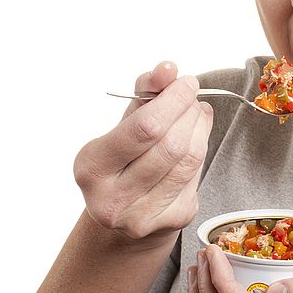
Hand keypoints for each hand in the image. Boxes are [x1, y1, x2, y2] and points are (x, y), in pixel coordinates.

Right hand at [74, 61, 212, 241]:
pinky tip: (193, 144)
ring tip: (197, 114)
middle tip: (193, 98)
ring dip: (201, 129)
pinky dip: (201, 153)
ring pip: (190, 161)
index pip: (144, 129)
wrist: (124, 211)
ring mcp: (142, 217)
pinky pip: (197, 177)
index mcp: (91, 168)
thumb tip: (167, 69)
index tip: (188, 82)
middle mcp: (111, 200)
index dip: (173, 101)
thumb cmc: (125, 157)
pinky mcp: (171, 222)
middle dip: (189, 113)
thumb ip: (146, 91)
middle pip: (172, 146)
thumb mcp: (126, 122)